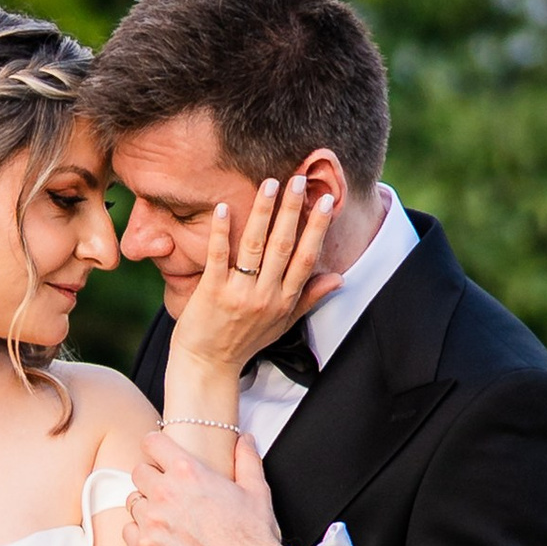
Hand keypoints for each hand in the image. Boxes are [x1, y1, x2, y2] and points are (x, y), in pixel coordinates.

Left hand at [126, 428, 286, 545]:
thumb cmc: (252, 536)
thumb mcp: (256, 490)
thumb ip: (247, 459)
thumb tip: (245, 439)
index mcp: (188, 472)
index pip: (152, 443)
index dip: (155, 447)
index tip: (159, 456)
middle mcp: (164, 493)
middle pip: (139, 472)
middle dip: (151, 478)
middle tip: (168, 493)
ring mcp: (151, 522)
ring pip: (133, 502)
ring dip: (146, 507)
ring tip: (167, 519)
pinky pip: (128, 530)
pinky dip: (139, 532)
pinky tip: (159, 538)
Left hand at [167, 175, 335, 393]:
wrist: (208, 366)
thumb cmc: (245, 342)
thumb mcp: (283, 324)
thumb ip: (309, 298)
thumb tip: (338, 278)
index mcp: (284, 301)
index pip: (306, 258)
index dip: (317, 228)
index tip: (326, 201)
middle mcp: (265, 296)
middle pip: (283, 246)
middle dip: (293, 211)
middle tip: (299, 179)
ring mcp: (239, 294)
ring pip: (255, 247)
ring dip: (263, 213)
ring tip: (270, 184)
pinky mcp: (212, 293)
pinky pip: (219, 257)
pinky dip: (222, 232)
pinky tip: (225, 207)